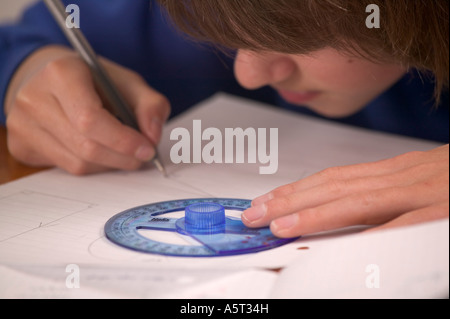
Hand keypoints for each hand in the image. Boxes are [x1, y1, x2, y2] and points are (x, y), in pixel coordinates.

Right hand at [5, 45, 169, 174]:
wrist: (53, 81)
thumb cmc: (95, 82)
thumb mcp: (129, 83)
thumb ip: (150, 105)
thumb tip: (153, 137)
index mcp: (61, 73)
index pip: (90, 119)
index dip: (123, 140)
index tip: (148, 149)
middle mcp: (34, 98)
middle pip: (86, 146)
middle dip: (123, 157)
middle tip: (143, 156)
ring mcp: (23, 124)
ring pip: (78, 163)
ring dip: (110, 164)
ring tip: (123, 152)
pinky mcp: (21, 146)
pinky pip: (66, 169)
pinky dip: (93, 166)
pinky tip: (100, 151)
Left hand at [242, 145, 448, 236]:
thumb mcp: (423, 183)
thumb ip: (388, 199)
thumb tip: (349, 218)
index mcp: (397, 171)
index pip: (334, 178)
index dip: (296, 190)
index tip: (265, 202)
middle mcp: (405, 176)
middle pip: (334, 187)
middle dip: (289, 201)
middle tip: (253, 214)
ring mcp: (427, 191)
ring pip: (358, 200)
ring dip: (313, 213)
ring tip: (276, 225)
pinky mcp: (447, 211)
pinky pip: (402, 226)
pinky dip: (368, 236)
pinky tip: (338, 247)